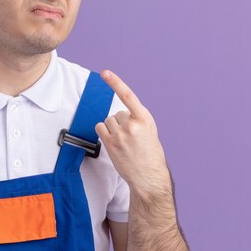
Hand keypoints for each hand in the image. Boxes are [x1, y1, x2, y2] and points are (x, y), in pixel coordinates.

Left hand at [95, 70, 170, 195]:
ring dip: (112, 129)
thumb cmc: (150, 155)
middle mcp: (133, 125)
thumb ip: (137, 120)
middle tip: (130, 137)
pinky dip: (104, 133)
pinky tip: (114, 143)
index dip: (116, 83)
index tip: (105, 73)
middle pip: (117, 113)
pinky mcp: (111, 144)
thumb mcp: (150, 132)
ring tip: (123, 142)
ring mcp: (121, 135)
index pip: (128, 96)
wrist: (149, 177)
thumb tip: (121, 114)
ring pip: (108, 121)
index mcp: (145, 119)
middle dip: (121, 123)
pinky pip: (100, 129)